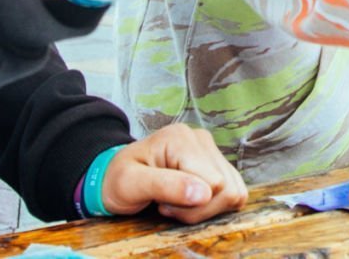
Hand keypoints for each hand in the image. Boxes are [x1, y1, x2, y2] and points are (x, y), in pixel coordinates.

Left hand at [99, 125, 247, 223]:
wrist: (115, 176)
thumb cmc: (119, 180)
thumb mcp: (131, 184)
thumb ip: (167, 186)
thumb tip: (205, 193)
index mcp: (180, 139)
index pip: (214, 183)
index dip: (191, 205)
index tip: (161, 204)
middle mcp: (200, 138)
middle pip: (227, 189)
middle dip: (198, 209)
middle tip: (167, 205)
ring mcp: (210, 149)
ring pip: (233, 192)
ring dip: (205, 208)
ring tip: (175, 202)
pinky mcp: (215, 162)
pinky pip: (233, 191)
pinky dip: (213, 204)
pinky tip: (187, 200)